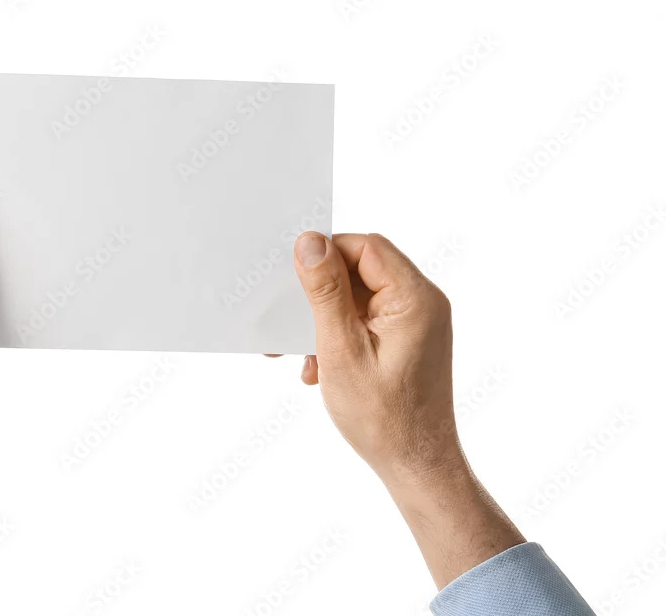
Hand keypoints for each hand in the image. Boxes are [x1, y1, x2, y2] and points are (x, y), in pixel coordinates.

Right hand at [291, 232, 523, 587]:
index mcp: (414, 298)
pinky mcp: (406, 339)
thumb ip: (325, 292)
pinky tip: (319, 368)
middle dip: (320, 294)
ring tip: (304, 355)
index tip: (291, 276)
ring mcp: (415, 322)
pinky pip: (365, 320)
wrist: (417, 467)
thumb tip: (310, 242)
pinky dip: (338, 336)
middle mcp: (421, 303)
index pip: (366, 247)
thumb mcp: (341, 350)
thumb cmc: (383, 418)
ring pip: (358, 297)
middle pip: (360, 269)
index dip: (326, 253)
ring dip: (324, 320)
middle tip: (289, 318)